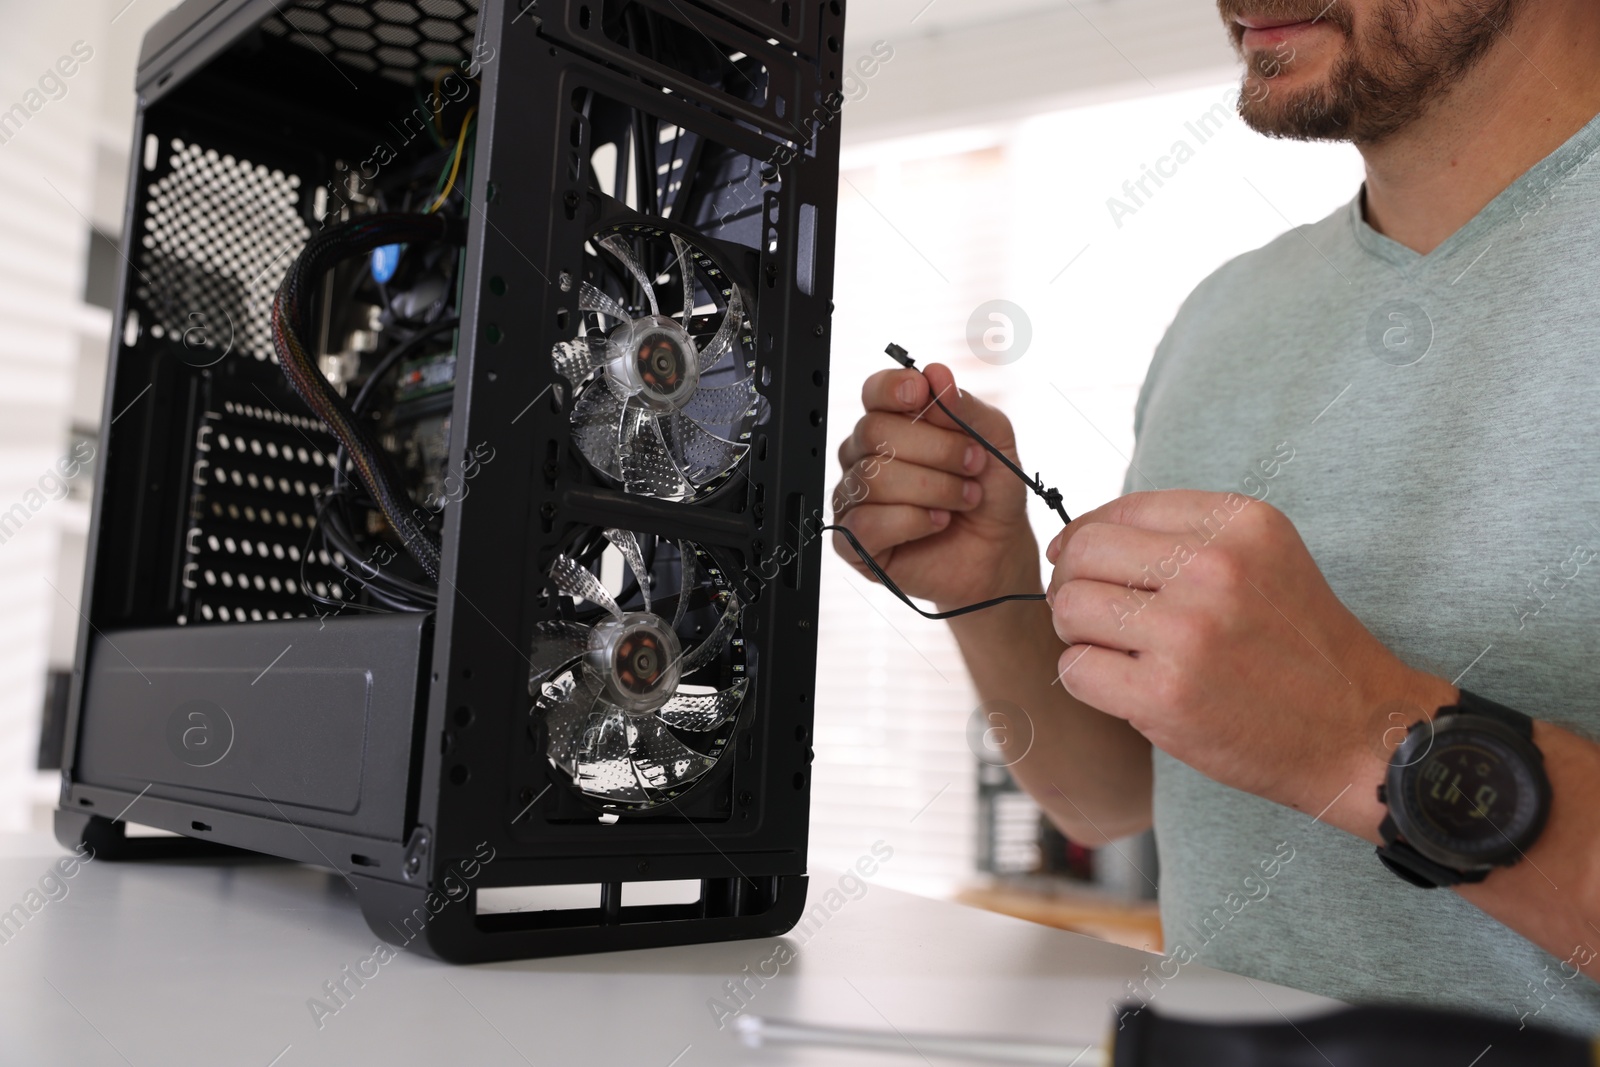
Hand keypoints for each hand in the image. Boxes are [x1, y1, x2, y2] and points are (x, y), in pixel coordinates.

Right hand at [830, 363, 1036, 609]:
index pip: (874, 392)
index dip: (892, 388)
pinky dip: (912, 521)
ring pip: (873, 478)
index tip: (920, 393)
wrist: (998, 550)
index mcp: (893, 423)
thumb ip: (965, 407)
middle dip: (935, 449)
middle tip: (972, 464)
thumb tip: (935, 374)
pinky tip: (937, 522)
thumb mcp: (995, 440)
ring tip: (964, 500)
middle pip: (875, 432)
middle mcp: (865, 456)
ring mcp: (854, 498)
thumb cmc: (990, 494)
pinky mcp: (853, 541)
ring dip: (933, 488)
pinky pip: (866, 522)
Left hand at [1043, 490, 1454, 828]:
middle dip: (1073, 584)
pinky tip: (1126, 689)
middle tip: (1096, 616)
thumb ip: (1182, 536)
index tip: (1088, 568)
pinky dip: (1088, 681)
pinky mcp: (1166, 694)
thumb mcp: (1263, 559)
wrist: (1357, 730)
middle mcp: (1213, 566)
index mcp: (1239, 523)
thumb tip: (1074, 538)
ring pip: (1070, 608)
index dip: (1087, 539)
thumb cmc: (1296, 647)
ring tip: (1116, 653)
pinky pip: (1075, 669)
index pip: (1119, 510)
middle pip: (1084, 552)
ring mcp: (1187, 631)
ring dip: (1078, 634)